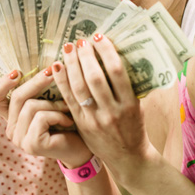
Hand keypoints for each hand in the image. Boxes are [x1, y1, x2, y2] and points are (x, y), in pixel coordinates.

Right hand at [0, 65, 90, 165]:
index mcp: (11, 118)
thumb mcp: (48, 103)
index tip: (18, 71)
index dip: (2, 83)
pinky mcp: (31, 145)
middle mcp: (11, 130)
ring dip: (53, 104)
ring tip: (67, 107)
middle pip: (16, 97)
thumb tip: (41, 64)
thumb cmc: (67, 123)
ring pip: (30, 106)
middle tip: (53, 71)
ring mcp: (20, 139)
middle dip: (36, 82)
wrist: (83, 150)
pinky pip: (41, 117)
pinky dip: (58, 115)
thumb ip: (37, 91)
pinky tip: (68, 121)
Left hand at [54, 37, 154, 174]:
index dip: (106, 51)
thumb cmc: (134, 126)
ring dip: (72, 65)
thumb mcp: (137, 106)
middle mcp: (112, 112)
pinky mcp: (81, 123)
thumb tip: (112, 54)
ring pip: (79, 88)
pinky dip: (61, 81)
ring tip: (69, 48)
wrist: (128, 157)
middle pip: (95, 78)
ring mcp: (95, 119)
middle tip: (81, 40)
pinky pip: (68, 99)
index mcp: (130, 105)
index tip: (99, 37)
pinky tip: (57, 65)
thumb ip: (127, 85)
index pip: (117, 72)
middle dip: (86, 56)